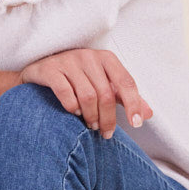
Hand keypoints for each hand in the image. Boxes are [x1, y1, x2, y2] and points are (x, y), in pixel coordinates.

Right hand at [19, 49, 152, 138]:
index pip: (126, 82)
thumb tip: (148, 114)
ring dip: (91, 116)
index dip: (133, 104)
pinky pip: (65, 93)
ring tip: (90, 126)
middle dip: (108, 118)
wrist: (40, 71)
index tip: (136, 124)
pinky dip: (72, 108)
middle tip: (105, 132)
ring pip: (87, 96)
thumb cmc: (77, 80)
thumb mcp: (103, 85)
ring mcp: (68, 61)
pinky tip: (74, 114)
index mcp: (106, 58)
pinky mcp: (50, 69)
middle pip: (106, 94)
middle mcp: (88, 56)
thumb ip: (125, 98)